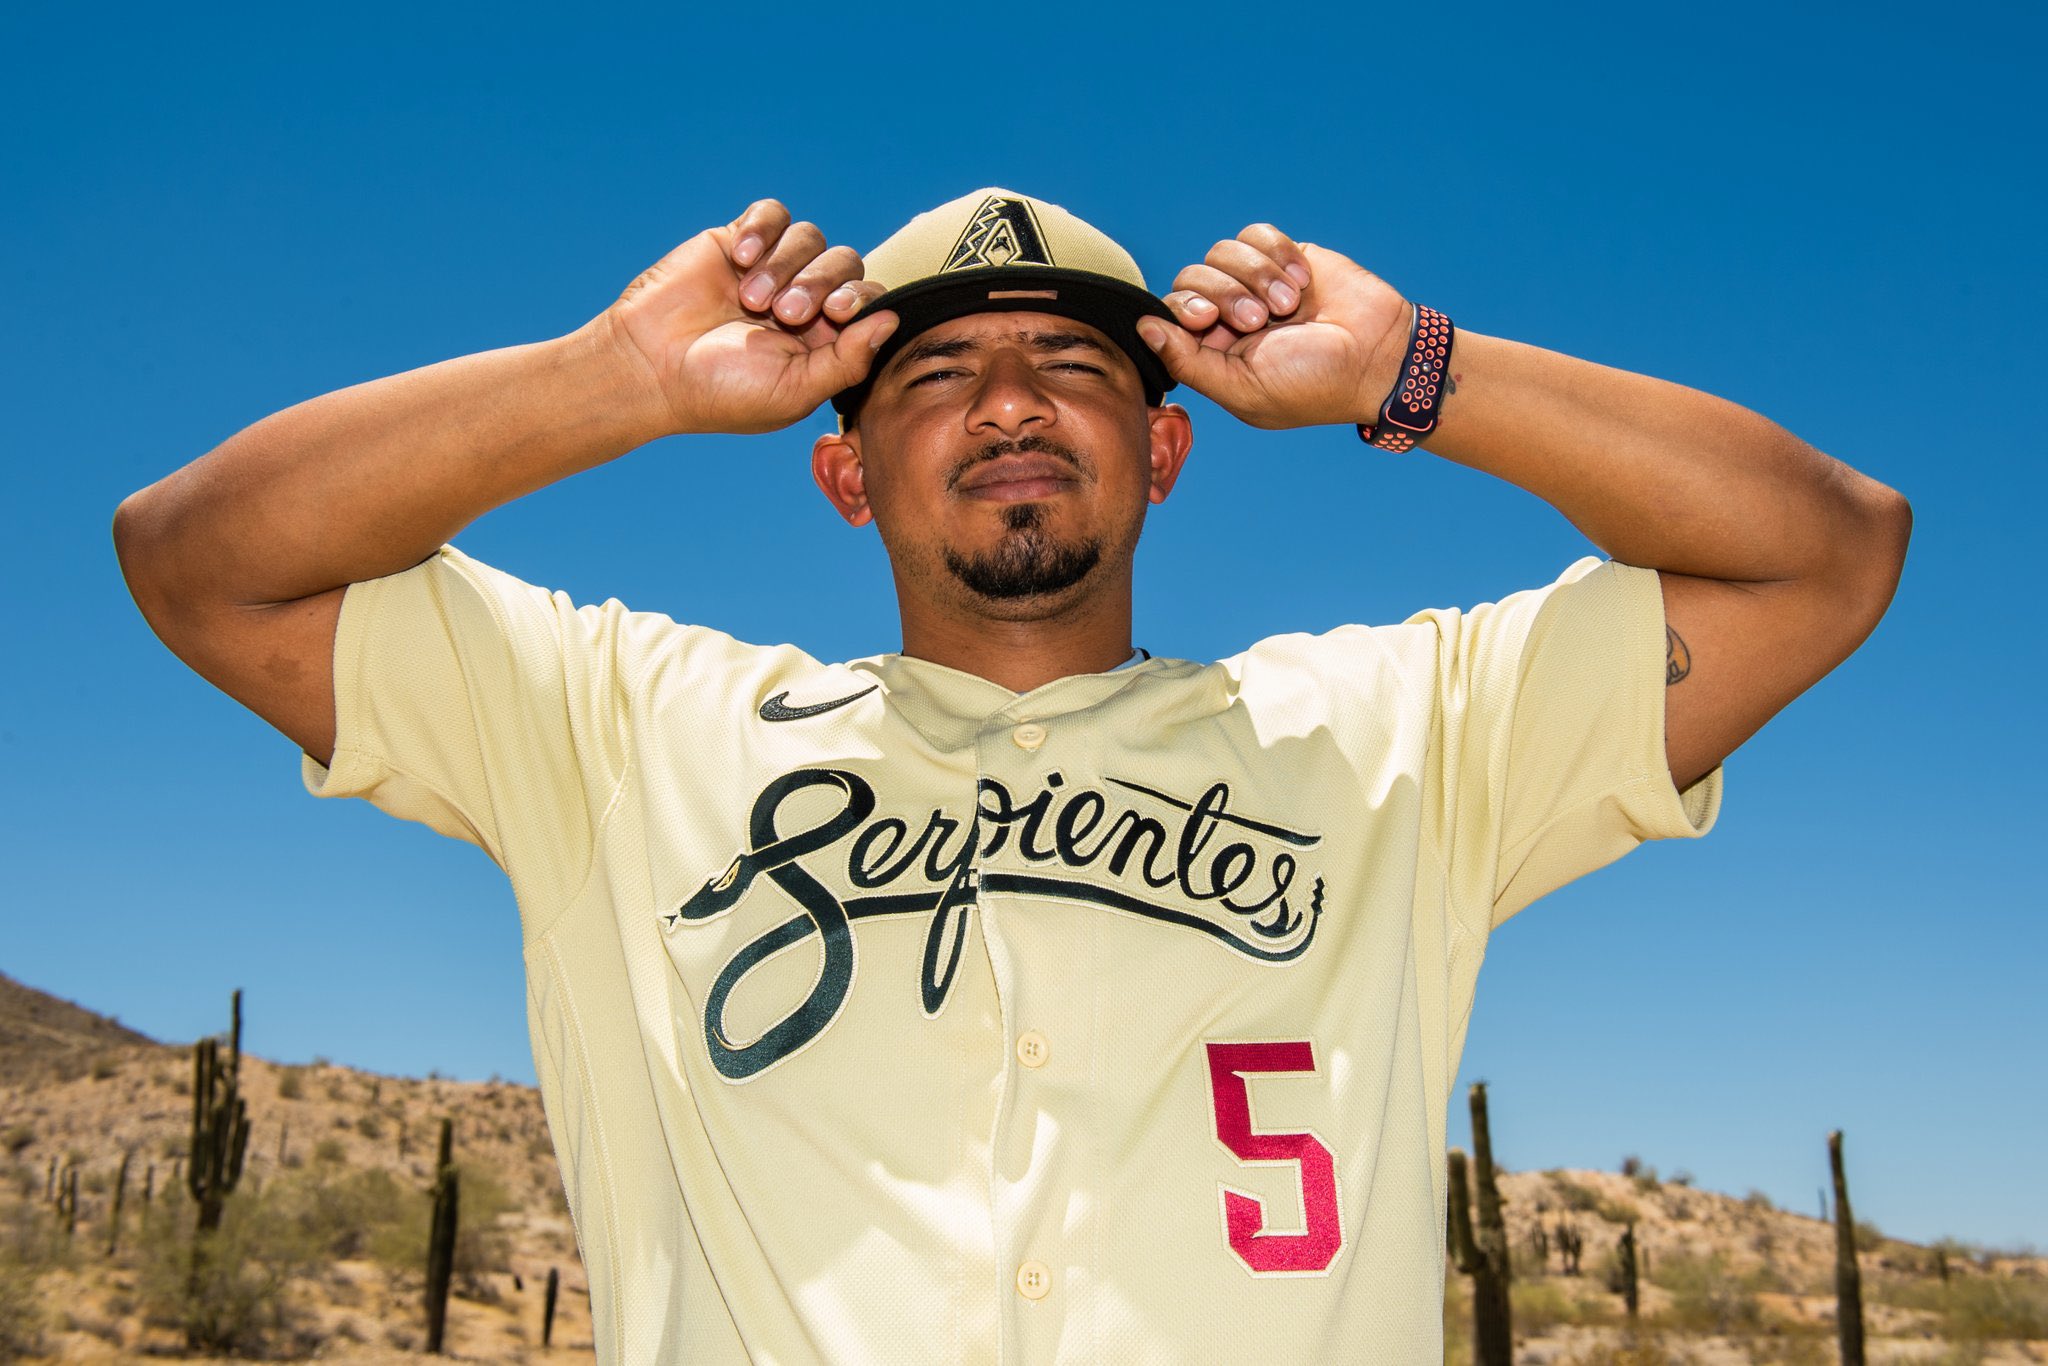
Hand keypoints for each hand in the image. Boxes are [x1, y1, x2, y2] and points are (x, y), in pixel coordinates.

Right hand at [600, 199, 897, 436]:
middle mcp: (803, 301)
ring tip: (750, 298)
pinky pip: (772, 214)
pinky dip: (764, 231)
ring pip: (810, 237)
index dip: (862, 299)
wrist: (650, 368)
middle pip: (844, 262)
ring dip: (785, 265)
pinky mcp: (737, 242)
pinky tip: (740, 259)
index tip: (836, 313)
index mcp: (824, 341)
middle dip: (819, 283)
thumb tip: (892, 320)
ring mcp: (771, 269)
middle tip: (786, 313)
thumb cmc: (722, 392)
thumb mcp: (795, 390)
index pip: (868, 301)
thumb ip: (848, 360)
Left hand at [1136, 225, 1412, 430]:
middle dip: (1225, 293)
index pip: (1171, 312)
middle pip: (1192, 276)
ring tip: (1289, 304)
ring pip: (1222, 251)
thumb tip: (1144, 328)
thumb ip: (1189, 362)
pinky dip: (1277, 253)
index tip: (1208, 319)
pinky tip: (1302, 281)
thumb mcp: (1244, 388)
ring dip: (1257, 276)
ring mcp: (1256, 283)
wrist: (1379, 355)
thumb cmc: (1313, 384)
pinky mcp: (1284, 256)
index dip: (1183, 307)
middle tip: (1261, 320)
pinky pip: (1256, 234)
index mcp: (1213, 352)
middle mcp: (1228, 316)